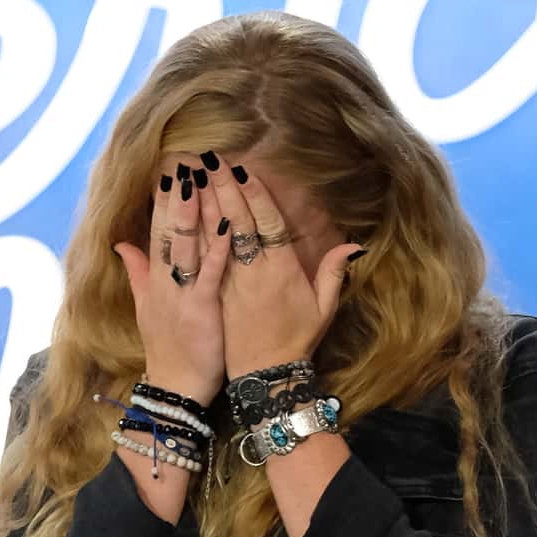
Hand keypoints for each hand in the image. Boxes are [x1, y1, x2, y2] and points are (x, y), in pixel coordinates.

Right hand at [113, 155, 228, 402]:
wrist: (175, 388)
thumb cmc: (168, 349)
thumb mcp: (147, 307)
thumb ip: (135, 272)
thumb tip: (120, 244)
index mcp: (154, 278)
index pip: (157, 228)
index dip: (163, 197)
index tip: (169, 166)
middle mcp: (164, 281)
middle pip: (168, 228)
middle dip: (175, 193)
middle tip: (183, 156)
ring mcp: (181, 293)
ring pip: (186, 244)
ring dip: (193, 209)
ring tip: (198, 175)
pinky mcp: (201, 309)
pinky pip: (210, 273)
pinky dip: (218, 248)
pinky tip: (227, 222)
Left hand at [203, 153, 361, 380]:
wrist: (266, 377)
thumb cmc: (297, 342)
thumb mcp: (324, 309)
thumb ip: (334, 273)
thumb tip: (353, 245)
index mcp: (283, 271)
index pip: (267, 223)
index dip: (255, 194)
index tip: (244, 168)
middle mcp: (254, 273)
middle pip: (237, 222)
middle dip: (224, 188)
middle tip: (210, 159)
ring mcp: (231, 284)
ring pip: (215, 238)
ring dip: (204, 205)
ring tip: (192, 177)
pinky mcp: (215, 297)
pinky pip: (203, 261)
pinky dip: (193, 237)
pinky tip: (183, 217)